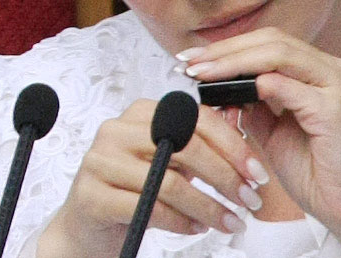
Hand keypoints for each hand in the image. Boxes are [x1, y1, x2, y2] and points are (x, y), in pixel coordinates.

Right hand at [37, 99, 267, 257]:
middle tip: (249, 200)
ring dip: (209, 206)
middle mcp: (117, 130)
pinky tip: (198, 228)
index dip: (231, 144)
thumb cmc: (133, 187)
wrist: (86, 225)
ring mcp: (101, 161)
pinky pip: (150, 209)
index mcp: (139, 112)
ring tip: (231, 221)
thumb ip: (197, 143)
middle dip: (226, 177)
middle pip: (186, 147)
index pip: (194, 118)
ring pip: (171, 182)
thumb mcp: (167, 159)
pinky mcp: (92, 195)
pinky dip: (182, 222)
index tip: (255, 171)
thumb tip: (242, 129)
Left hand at [180, 28, 340, 254]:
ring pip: (280, 55)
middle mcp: (333, 70)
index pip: (270, 42)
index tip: (193, 59)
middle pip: (272, 41)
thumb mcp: (274, 132)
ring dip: (235, 63)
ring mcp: (338, 86)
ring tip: (203, 74)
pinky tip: (234, 93)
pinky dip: (261, 85)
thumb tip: (220, 87)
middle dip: (226, 51)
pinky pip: (292, 88)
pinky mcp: (336, 109)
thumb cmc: (318, 172)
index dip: (230, 47)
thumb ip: (254, 104)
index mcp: (320, 71)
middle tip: (190, 64)